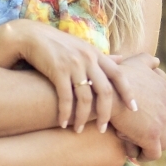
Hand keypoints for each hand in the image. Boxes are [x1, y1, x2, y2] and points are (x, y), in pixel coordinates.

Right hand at [8, 20, 138, 133]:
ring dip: (82, 117)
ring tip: (78, 130)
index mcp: (96, 54)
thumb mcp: (83, 47)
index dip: (128, 92)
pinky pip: (66, 97)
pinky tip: (63, 123)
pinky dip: (65, 113)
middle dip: (105, 113)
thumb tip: (122, 59)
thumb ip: (102, 56)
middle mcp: (88, 58)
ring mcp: (74, 64)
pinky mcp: (58, 70)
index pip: (119, 74)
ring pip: (85, 97)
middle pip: (105, 90)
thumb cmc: (58, 44)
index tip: (133, 109)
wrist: (31, 36)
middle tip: (103, 128)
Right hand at [106, 53, 165, 160]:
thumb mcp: (134, 63)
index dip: (164, 117)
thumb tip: (157, 61)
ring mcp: (162, 122)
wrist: (103, 93)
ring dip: (149, 145)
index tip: (148, 121)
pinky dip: (144, 154)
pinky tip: (130, 150)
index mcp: (165, 89)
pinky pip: (154, 154)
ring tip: (132, 142)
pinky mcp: (152, 137)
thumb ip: (147, 61)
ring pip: (164, 143)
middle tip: (138, 134)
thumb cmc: (113, 78)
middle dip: (156, 134)